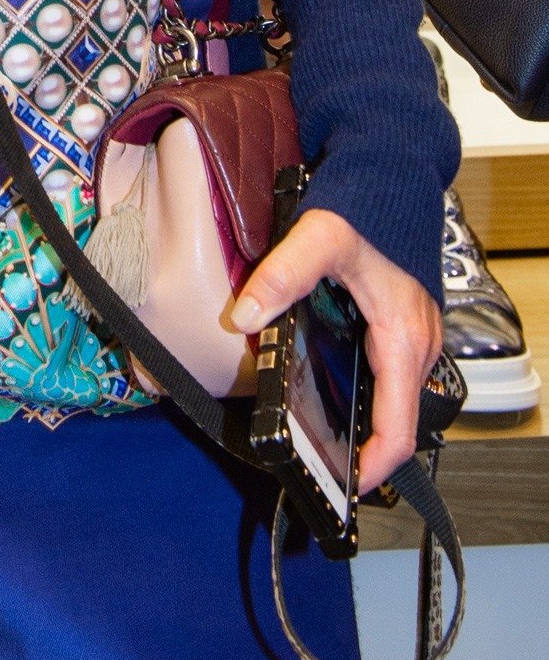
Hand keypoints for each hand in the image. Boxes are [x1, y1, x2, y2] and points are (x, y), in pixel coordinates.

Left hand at [232, 206, 442, 492]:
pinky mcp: (400, 325)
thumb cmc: (367, 207)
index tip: (343, 487)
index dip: (372, 467)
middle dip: (357, 449)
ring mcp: (412, 337)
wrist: (392, 172)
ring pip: (388, 397)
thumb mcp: (318, 238)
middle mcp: (416, 346)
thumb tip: (244, 317)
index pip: (398, 430)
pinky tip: (324, 383)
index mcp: (403, 340)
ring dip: (358, 419)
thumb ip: (280, 277)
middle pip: (393, 421)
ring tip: (315, 433)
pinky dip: (360, 389)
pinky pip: (384, 372)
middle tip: (314, 462)